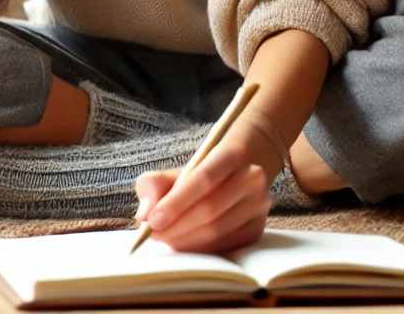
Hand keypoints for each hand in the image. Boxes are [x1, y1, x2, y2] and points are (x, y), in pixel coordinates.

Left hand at [134, 139, 271, 253]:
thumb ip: (153, 185)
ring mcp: (259, 203)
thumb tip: (144, 213)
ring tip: (166, 239)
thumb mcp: (173, 171)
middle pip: (211, 208)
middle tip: (154, 235)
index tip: (153, 221)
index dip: (177, 202)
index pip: (204, 178)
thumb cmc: (197, 176)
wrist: (232, 177)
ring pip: (218, 230)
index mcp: (234, 153)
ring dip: (186, 240)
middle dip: (177, 226)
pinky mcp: (257, 227)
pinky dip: (201, 250)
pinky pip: (226, 246)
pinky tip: (185, 245)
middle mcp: (252, 177)